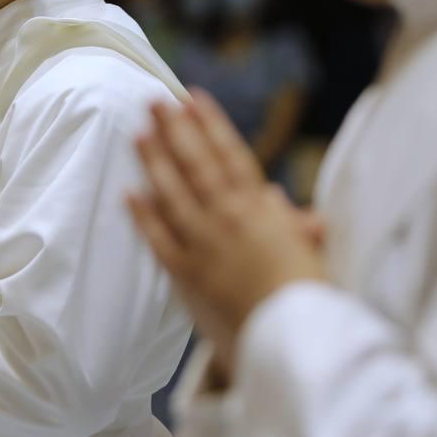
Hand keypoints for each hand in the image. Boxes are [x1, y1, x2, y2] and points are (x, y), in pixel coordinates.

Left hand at [127, 89, 325, 383]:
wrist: (292, 339)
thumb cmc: (308, 298)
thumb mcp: (307, 250)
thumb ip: (290, 221)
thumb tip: (277, 197)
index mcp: (262, 209)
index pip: (231, 154)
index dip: (210, 124)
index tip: (193, 97)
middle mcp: (229, 218)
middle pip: (195, 163)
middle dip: (174, 129)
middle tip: (153, 100)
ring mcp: (204, 244)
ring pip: (172, 192)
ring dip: (154, 160)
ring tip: (137, 132)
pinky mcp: (185, 274)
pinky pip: (158, 238)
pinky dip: (143, 215)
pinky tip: (129, 193)